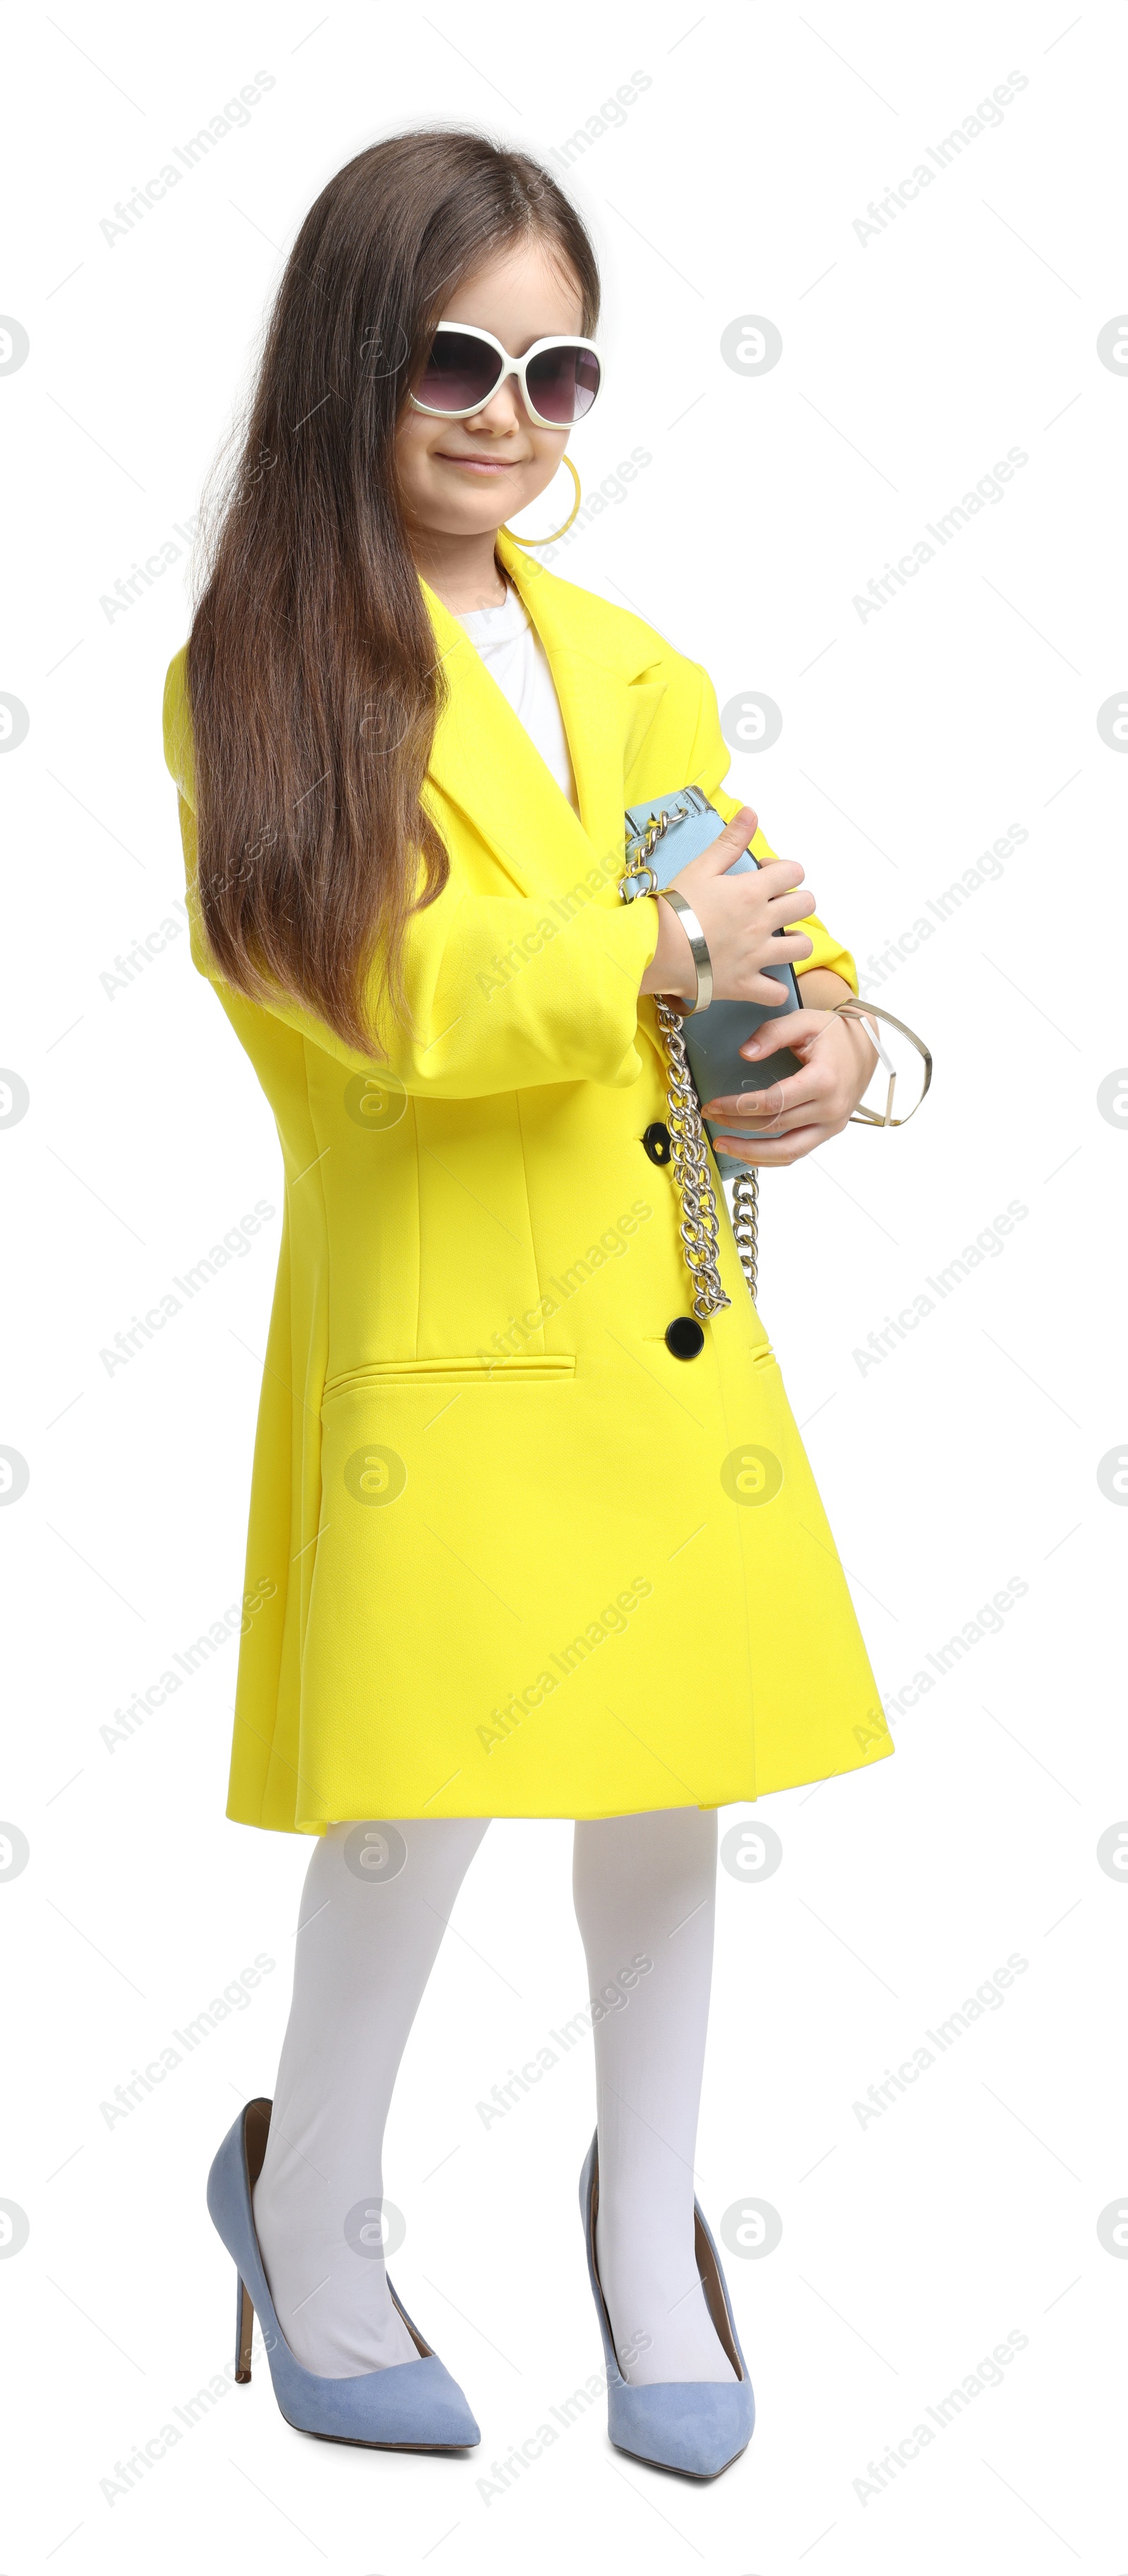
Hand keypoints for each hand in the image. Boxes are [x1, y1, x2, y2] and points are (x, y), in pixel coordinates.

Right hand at [639, 805, 815, 1004]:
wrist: (653, 948)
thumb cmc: (672, 906)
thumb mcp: (701, 866)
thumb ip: (730, 840)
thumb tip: (752, 812)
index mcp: (753, 891)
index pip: (794, 872)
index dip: (784, 870)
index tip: (765, 874)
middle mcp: (762, 922)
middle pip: (806, 906)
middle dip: (796, 901)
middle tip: (775, 905)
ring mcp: (757, 956)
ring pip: (802, 948)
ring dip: (795, 942)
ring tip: (779, 940)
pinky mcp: (744, 984)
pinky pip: (776, 993)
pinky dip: (775, 989)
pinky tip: (765, 980)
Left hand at [701, 1005, 878, 1165]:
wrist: (867, 1046)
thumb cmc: (834, 1032)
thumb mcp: (804, 1021)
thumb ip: (773, 1033)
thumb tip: (744, 1054)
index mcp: (824, 1080)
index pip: (774, 1102)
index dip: (739, 1106)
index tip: (713, 1104)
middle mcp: (831, 1108)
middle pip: (775, 1127)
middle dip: (737, 1125)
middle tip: (710, 1117)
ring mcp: (833, 1124)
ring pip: (787, 1151)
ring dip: (751, 1153)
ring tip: (722, 1145)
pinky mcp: (830, 1131)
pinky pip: (798, 1153)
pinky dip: (771, 1158)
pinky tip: (748, 1153)